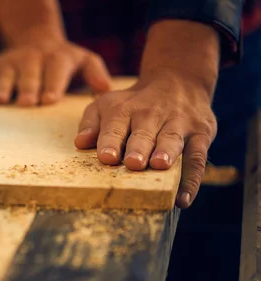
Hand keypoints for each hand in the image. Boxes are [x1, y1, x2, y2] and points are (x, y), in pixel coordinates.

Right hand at [0, 40, 111, 105]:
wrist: (35, 40)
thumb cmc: (63, 61)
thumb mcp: (83, 60)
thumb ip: (95, 73)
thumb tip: (105, 89)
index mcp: (56, 58)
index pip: (55, 70)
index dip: (52, 84)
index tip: (49, 100)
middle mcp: (32, 58)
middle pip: (30, 73)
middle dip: (27, 87)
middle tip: (27, 103)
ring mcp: (12, 62)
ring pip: (6, 74)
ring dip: (3, 87)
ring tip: (1, 101)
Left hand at [75, 70, 217, 208]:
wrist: (178, 81)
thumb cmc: (133, 104)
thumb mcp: (107, 105)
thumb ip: (91, 124)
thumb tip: (80, 143)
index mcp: (124, 110)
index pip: (115, 126)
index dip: (110, 141)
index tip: (106, 157)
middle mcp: (151, 115)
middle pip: (144, 133)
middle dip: (139, 148)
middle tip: (133, 163)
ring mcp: (178, 124)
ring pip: (172, 139)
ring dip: (167, 152)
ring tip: (160, 165)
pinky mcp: (201, 133)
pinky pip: (197, 157)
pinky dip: (192, 180)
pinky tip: (182, 199)